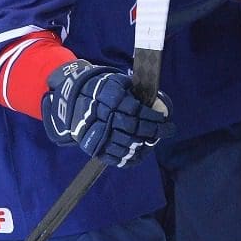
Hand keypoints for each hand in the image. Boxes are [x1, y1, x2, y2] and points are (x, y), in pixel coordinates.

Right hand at [42, 61, 173, 167]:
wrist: (73, 101)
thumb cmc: (102, 90)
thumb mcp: (117, 82)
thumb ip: (136, 91)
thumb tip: (160, 103)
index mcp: (109, 99)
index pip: (136, 111)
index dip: (152, 116)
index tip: (164, 118)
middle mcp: (102, 117)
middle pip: (133, 128)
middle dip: (153, 131)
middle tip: (167, 130)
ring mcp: (97, 135)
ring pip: (126, 144)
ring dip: (144, 144)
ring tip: (154, 141)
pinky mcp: (94, 148)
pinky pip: (115, 157)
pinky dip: (131, 158)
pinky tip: (141, 152)